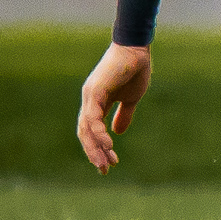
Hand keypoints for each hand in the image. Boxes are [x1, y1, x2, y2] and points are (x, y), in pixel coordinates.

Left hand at [77, 43, 151, 173]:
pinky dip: (98, 134)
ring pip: (86, 129)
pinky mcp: (95, 92)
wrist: (136, 49)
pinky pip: (93, 118)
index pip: (91, 130)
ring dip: (96, 148)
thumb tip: (118, 132)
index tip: (108, 164)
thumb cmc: (135, 69)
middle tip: (104, 170)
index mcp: (97, 102)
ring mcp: (90, 96)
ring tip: (106, 163)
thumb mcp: (131, 98)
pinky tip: (107, 145)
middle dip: (94, 153)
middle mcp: (89, 101)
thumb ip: (123, 115)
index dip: (97, 147)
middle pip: (84, 133)